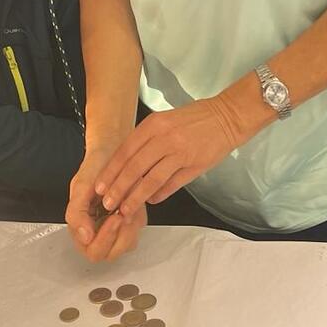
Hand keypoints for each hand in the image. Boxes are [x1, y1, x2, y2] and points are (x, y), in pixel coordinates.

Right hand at [66, 146, 146, 262]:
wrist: (112, 150)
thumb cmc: (95, 167)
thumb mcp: (81, 186)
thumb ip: (77, 213)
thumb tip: (84, 236)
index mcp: (80, 227)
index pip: (93, 251)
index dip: (104, 240)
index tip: (113, 218)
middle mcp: (96, 231)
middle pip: (110, 253)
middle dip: (120, 234)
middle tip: (123, 213)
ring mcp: (113, 228)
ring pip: (125, 244)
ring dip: (130, 225)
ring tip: (127, 205)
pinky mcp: (128, 221)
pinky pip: (136, 230)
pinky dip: (137, 217)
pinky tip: (132, 202)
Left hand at [97, 98, 244, 219]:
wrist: (227, 116)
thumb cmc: (193, 119)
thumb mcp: (164, 121)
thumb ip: (146, 141)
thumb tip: (128, 168)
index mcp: (154, 125)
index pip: (125, 151)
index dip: (111, 172)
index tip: (100, 188)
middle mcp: (165, 138)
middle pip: (135, 168)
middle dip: (119, 188)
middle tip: (107, 204)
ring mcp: (180, 153)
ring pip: (152, 180)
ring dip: (136, 197)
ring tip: (125, 210)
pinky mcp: (195, 166)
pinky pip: (172, 184)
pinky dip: (159, 195)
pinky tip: (151, 202)